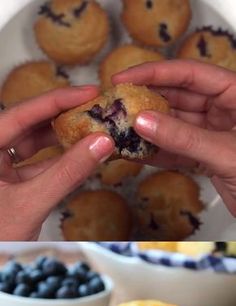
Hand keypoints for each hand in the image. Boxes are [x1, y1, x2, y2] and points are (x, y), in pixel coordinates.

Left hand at [0, 87, 113, 240]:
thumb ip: (67, 173)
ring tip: (92, 132)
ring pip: (33, 147)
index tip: (87, 92)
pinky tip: (82, 159)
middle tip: (92, 108)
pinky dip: (60, 165)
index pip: (18, 115)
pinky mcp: (10, 186)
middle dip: (61, 118)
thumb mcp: (32, 203)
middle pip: (26, 126)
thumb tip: (101, 144)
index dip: (55, 101)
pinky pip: (37, 168)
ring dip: (62, 142)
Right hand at [113, 60, 235, 215]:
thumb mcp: (227, 152)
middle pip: (178, 99)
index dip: (156, 72)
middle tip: (117, 107)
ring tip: (120, 132)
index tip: (126, 77)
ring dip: (148, 132)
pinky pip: (177, 151)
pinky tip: (136, 153)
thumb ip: (185, 138)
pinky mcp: (209, 158)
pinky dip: (157, 154)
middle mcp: (225, 111)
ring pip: (174, 127)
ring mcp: (215, 135)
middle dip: (147, 103)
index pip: (191, 74)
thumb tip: (146, 123)